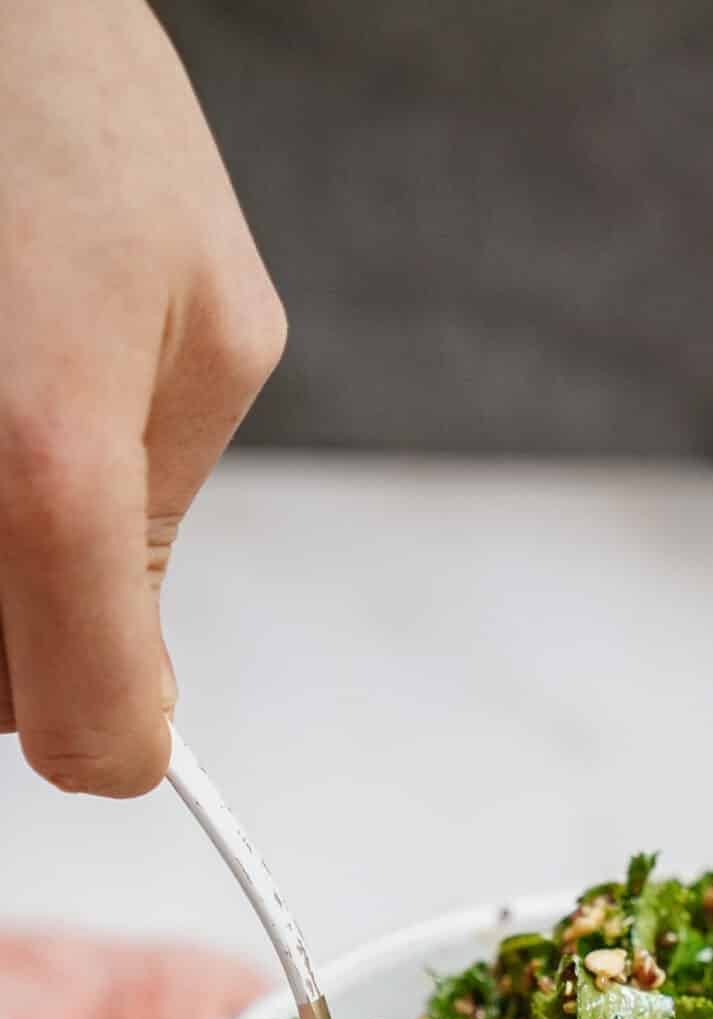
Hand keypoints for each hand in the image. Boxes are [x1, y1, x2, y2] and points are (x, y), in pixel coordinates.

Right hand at [0, 0, 283, 794]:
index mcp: (48, 470)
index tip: (133, 696)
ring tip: (11, 404)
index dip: (121, 731)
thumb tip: (139, 671)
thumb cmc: (62, 101)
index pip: (80, 739)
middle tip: (50, 486)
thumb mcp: (209, 320)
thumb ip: (167, 518)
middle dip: (35, 632)